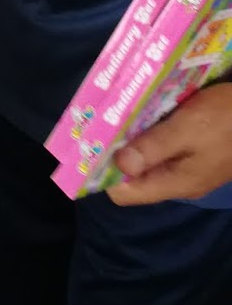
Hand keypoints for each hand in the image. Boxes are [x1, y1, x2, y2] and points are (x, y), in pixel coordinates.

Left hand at [109, 83, 231, 205]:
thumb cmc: (228, 120)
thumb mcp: (188, 129)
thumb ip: (153, 147)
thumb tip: (117, 164)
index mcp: (175, 183)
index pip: (125, 193)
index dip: (103, 172)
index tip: (88, 145)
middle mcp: (179, 181)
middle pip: (134, 176)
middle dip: (115, 151)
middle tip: (99, 121)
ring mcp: (190, 168)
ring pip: (148, 160)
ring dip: (133, 139)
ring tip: (116, 113)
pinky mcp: (198, 152)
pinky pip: (165, 148)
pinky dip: (151, 132)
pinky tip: (143, 111)